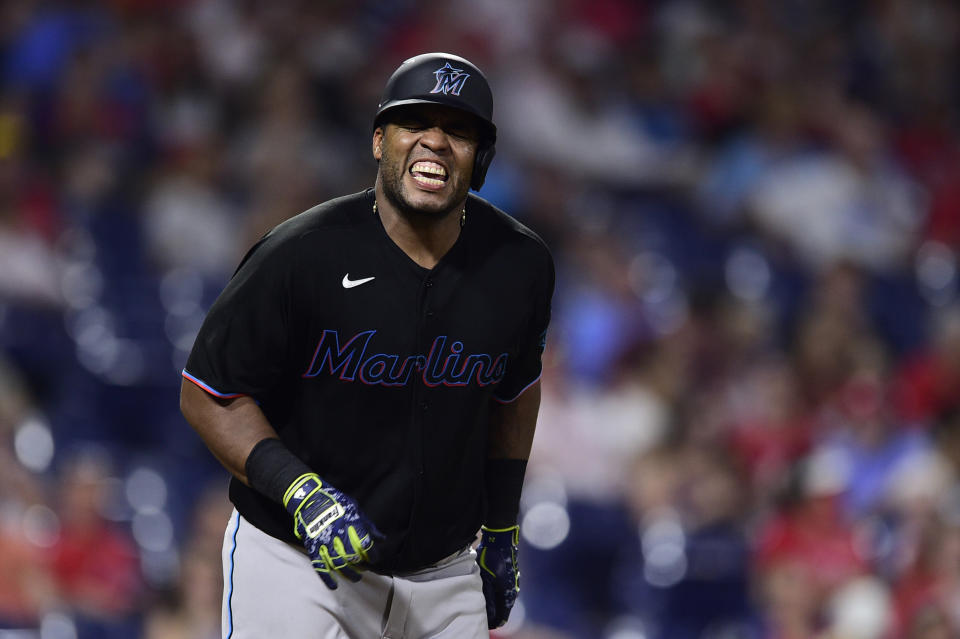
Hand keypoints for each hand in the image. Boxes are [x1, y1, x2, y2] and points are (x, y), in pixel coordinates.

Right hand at [283, 473, 383, 588]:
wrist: (309, 498)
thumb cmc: (335, 502)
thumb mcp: (355, 508)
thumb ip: (368, 525)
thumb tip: (382, 539)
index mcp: (350, 521)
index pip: (364, 542)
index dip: (372, 553)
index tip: (374, 558)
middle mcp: (337, 532)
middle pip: (351, 555)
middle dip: (360, 565)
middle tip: (365, 570)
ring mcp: (324, 540)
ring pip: (337, 562)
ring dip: (347, 573)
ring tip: (356, 578)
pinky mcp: (313, 546)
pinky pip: (319, 565)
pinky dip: (326, 577)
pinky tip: (334, 585)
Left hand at [476, 525, 519, 627]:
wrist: (500, 540)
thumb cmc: (491, 559)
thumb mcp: (486, 580)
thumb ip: (488, 598)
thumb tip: (490, 615)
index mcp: (508, 592)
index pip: (503, 615)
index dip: (494, 621)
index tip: (486, 624)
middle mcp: (513, 589)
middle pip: (504, 608)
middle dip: (494, 614)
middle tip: (484, 617)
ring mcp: (513, 581)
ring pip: (505, 599)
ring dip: (496, 604)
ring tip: (485, 606)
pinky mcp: (511, 575)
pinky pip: (505, 590)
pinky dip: (498, 596)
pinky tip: (490, 593)